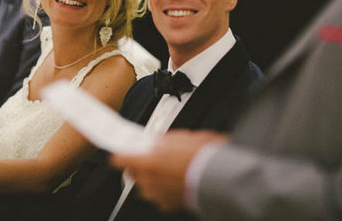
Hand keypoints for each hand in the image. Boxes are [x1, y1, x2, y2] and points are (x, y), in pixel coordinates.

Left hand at [110, 130, 227, 211]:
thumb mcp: (182, 137)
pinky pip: (158, 194)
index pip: (118, 159)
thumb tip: (156, 140)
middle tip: (153, 154)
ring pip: (145, 184)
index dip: (121, 152)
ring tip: (169, 165)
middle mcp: (148, 181)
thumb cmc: (204, 156)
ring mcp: (157, 195)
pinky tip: (177, 178)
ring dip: (152, 176)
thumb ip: (162, 140)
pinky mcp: (169, 204)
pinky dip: (164, 187)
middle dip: (139, 163)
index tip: (123, 149)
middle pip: (132, 172)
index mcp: (146, 162)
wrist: (222, 178)